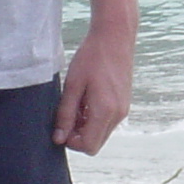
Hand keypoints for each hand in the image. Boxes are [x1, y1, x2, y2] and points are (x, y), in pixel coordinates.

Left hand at [54, 25, 132, 153]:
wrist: (115, 37)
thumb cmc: (91, 57)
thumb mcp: (72, 85)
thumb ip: (65, 114)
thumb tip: (59, 138)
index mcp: (105, 111)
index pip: (89, 146)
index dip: (71, 142)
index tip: (61, 126)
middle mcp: (118, 115)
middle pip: (96, 143)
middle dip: (78, 135)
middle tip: (66, 114)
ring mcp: (123, 110)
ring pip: (101, 133)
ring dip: (86, 126)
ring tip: (76, 103)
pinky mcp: (124, 104)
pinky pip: (107, 122)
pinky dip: (94, 118)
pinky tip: (86, 99)